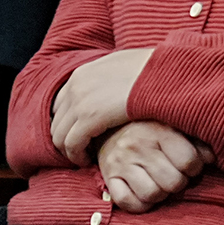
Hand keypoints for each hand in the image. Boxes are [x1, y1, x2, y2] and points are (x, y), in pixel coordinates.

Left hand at [51, 47, 154, 164]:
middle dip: (67, 137)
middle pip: (57, 120)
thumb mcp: (126, 64)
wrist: (166, 73)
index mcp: (82, 73)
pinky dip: (76, 155)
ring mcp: (80, 101)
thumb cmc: (154, 70)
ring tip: (85, 157)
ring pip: (59, 135)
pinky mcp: (88, 118)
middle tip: (82, 149)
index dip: (69, 120)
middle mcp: (75, 86)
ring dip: (70, 149)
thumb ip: (111, 75)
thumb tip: (114, 82)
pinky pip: (71, 144)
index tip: (82, 132)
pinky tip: (88, 160)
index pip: (61, 103)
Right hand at [96, 121, 213, 213]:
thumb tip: (211, 159)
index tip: (192, 166)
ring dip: (161, 195)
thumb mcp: (175, 126)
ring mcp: (121, 163)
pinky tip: (145, 195)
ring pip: (151, 194)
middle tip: (177, 177)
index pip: (188, 161)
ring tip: (161, 185)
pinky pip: (127, 202)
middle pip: (172, 182)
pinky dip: (140, 205)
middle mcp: (138, 146)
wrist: (111, 125)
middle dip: (179, 183)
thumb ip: (197, 141)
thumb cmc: (151, 127)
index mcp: (160, 130)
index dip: (196, 168)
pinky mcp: (108, 177)